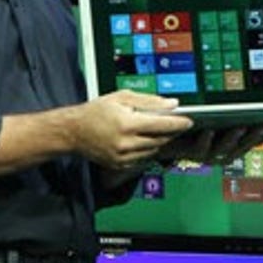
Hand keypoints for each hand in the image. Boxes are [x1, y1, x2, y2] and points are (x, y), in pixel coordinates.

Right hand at [71, 90, 193, 169]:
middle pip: (160, 139)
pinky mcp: (120, 165)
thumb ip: (149, 101)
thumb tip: (172, 104)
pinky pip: (143, 158)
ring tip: (158, 129)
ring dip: (160, 140)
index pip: (162, 125)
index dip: (179, 124)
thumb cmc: (96, 111)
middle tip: (177, 123)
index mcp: (127, 124)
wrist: (73, 132)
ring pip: (153, 149)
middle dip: (171, 131)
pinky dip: (148, 149)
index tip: (189, 121)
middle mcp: (126, 143)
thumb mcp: (121, 98)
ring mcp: (123, 157)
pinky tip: (144, 139)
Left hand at [158, 124, 262, 165]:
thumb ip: (233, 117)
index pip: (253, 140)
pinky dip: (205, 142)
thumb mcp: (216, 119)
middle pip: (242, 147)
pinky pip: (199, 150)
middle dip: (254, 137)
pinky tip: (208, 131)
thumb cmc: (194, 125)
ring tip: (240, 127)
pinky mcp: (190, 153)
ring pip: (223, 151)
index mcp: (231, 144)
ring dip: (233, 140)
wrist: (165, 137)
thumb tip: (254, 107)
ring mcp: (207, 154)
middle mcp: (222, 152)